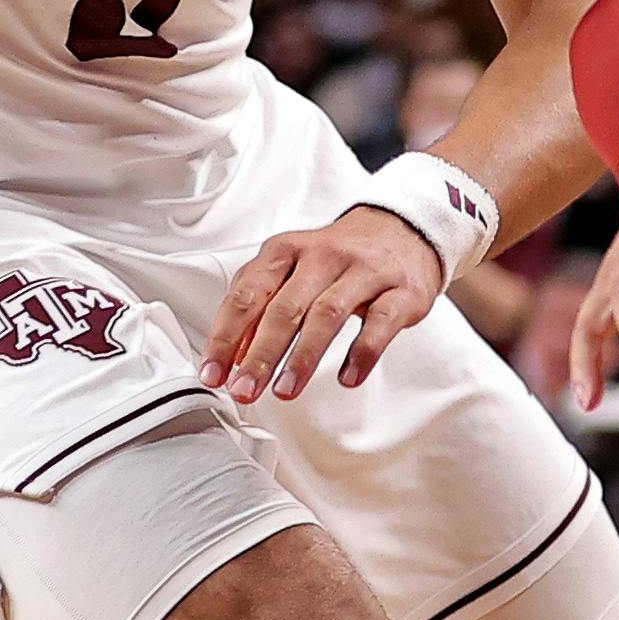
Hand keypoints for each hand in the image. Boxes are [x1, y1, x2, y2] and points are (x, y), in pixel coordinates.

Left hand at [202, 207, 445, 402]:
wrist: (403, 230)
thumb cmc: (340, 256)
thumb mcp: (292, 268)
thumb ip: (260, 306)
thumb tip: (234, 354)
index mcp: (287, 250)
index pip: (247, 294)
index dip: (226, 336)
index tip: (214, 372)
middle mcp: (323, 257)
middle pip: (285, 308)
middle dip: (260, 354)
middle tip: (245, 389)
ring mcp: (364, 272)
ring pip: (327, 314)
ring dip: (303, 357)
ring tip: (286, 389)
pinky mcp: (401, 290)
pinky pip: (380, 323)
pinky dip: (362, 353)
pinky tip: (348, 377)